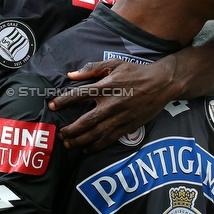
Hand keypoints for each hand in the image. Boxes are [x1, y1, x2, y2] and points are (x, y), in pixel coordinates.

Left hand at [48, 58, 178, 152]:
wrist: (161, 84)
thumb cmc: (136, 72)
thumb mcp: (114, 64)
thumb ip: (92, 68)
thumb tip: (71, 74)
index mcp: (105, 87)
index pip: (79, 95)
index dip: (63, 101)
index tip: (51, 106)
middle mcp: (111, 104)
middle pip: (86, 121)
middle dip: (71, 130)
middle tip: (60, 134)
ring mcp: (119, 117)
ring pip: (96, 133)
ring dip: (80, 141)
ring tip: (68, 144)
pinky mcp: (128, 126)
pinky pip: (109, 139)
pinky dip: (97, 146)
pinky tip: (87, 150)